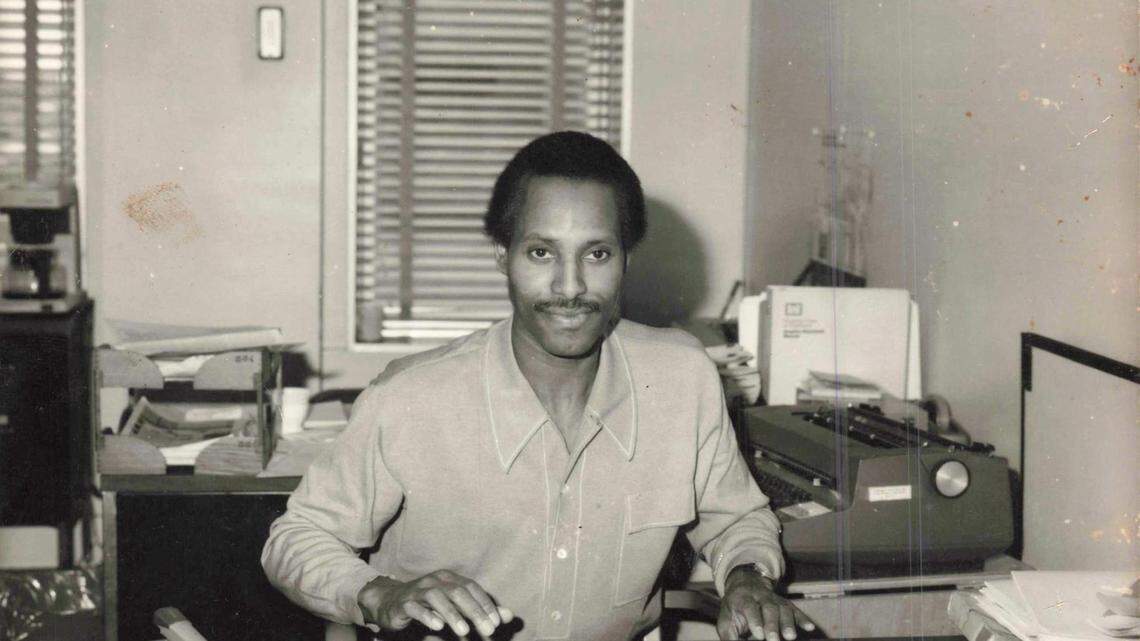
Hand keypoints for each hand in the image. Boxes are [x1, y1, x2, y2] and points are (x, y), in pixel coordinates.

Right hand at [358, 570, 513, 638]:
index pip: (472, 587)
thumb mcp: (457, 607)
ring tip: (464, 631)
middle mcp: (435, 580)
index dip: (486, 604)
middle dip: (475, 611)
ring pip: (437, 597)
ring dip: (452, 614)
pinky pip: (415, 607)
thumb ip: (482, 610)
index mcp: (450, 578)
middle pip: (458, 592)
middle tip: (488, 631)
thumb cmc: (429, 605)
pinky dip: (427, 616)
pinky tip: (438, 626)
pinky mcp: (404, 604)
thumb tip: (510, 616)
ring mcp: (417, 590)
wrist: (390, 603)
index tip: (497, 623)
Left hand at [717, 566, 814, 640]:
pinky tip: (809, 627)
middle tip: (774, 639)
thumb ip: (728, 635)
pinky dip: (803, 619)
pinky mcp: (785, 603)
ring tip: (790, 637)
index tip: (759, 635)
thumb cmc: (734, 608)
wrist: (745, 584)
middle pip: (769, 608)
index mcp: (743, 598)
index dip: (755, 620)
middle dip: (773, 624)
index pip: (750, 607)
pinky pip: (795, 610)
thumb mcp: (725, 619)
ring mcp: (775, 599)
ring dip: (788, 623)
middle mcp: (761, 596)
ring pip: (783, 608)